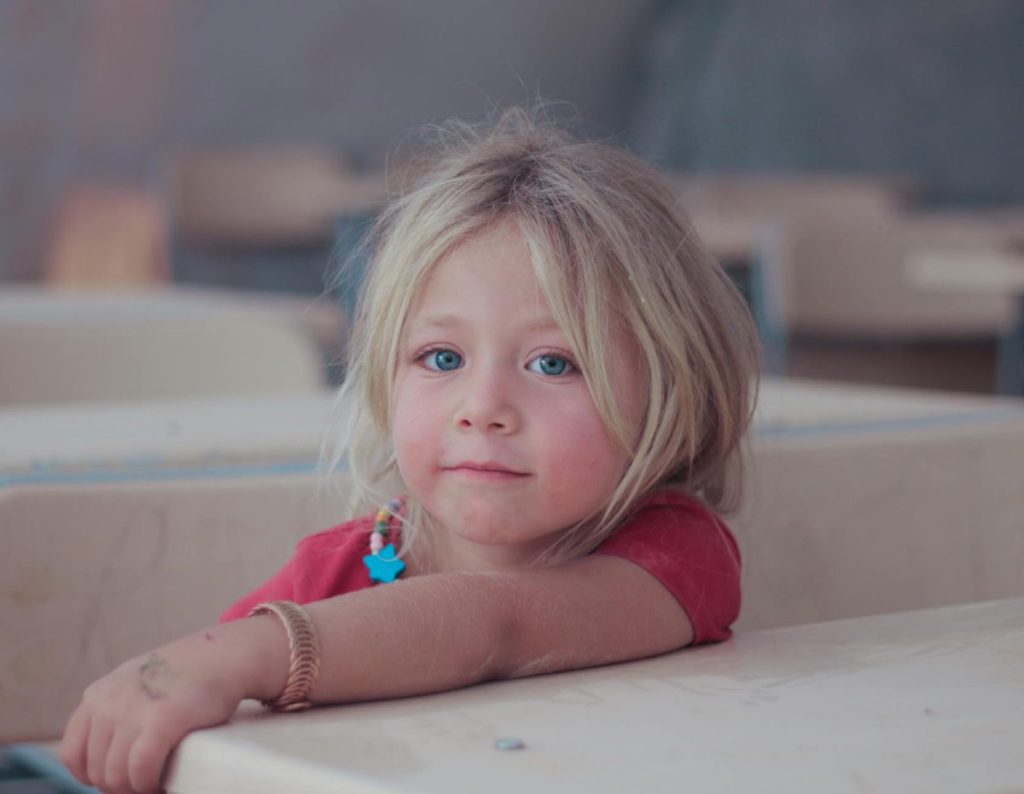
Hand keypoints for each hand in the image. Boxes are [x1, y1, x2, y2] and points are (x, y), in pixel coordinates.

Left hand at [59, 629, 258, 793]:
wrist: (224, 655)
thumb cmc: (185, 676)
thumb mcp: (136, 683)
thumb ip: (113, 710)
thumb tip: (104, 762)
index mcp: (97, 695)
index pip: (72, 755)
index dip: (93, 776)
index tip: (120, 777)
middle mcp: (107, 703)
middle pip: (97, 771)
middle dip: (122, 785)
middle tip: (147, 780)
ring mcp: (132, 711)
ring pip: (116, 777)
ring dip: (137, 788)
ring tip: (157, 781)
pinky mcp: (160, 721)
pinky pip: (140, 771)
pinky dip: (149, 784)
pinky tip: (163, 782)